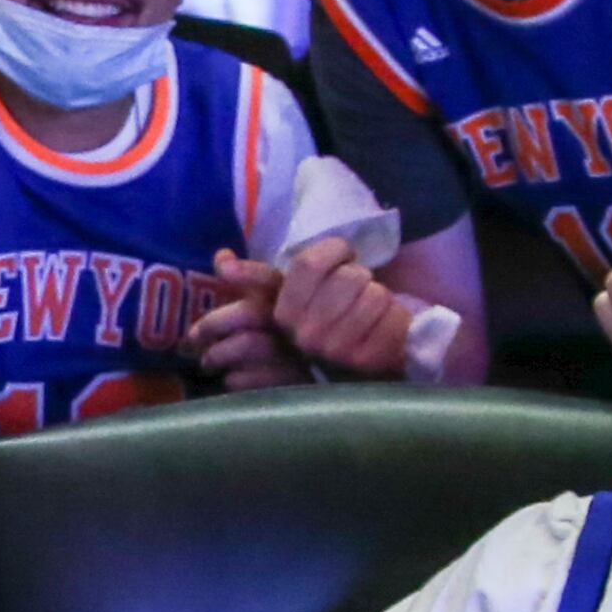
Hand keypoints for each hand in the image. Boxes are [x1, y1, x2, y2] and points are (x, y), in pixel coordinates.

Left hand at [185, 253, 297, 388]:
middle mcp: (297, 323)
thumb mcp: (268, 309)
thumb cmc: (281, 343)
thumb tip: (222, 256)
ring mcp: (297, 355)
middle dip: (212, 324)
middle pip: (250, 312)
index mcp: (292, 301)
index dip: (246, 271)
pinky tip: (231, 379)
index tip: (222, 265)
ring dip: (216, 354)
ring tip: (207, 361)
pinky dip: (232, 379)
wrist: (317, 388)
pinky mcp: (293, 385)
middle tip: (193, 337)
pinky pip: (249, 378)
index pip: (269, 278)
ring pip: (247, 344)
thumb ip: (247, 282)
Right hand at [271, 234, 416, 377]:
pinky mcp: (361, 358)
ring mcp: (331, 348)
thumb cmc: (343, 317)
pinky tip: (385, 324)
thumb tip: (219, 260)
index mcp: (283, 313)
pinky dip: (392, 310)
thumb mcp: (306, 292)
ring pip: (368, 289)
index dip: (335, 251)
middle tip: (359, 292)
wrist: (381, 360)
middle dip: (360, 275)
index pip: (308, 263)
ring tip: (372, 310)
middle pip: (345, 275)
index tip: (344, 256)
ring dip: (377, 292)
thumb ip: (266, 274)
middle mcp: (301, 334)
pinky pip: (382, 308)